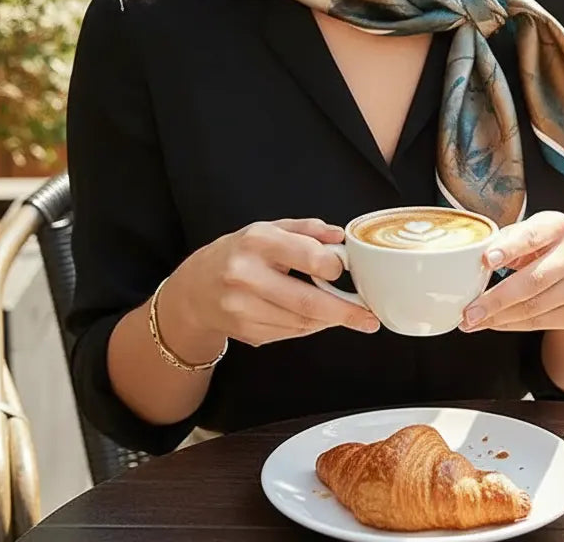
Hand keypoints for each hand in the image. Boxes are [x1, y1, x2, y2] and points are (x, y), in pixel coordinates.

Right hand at [165, 218, 380, 348]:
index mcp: (257, 242)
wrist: (193, 289)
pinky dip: (308, 327)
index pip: (307, 257)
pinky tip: (312, 318)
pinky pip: (289, 334)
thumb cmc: (238, 253)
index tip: (346, 271)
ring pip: (301, 323)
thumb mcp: (268, 229)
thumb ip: (307, 230)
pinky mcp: (245, 332)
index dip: (333, 268)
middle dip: (344, 312)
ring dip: (328, 320)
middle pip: (307, 302)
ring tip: (342, 313)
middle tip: (369, 317)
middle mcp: (245, 275)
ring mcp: (242, 309)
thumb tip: (340, 237)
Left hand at [459, 211, 563, 332]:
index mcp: (558, 227)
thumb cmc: (549, 249)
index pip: (532, 237)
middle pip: (532, 281)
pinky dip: (512, 325)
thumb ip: (508, 239)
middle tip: (468, 312)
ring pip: (534, 306)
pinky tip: (494, 324)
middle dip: (495, 299)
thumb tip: (477, 258)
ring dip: (498, 317)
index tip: (487, 260)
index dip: (509, 248)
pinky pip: (540, 322)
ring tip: (473, 321)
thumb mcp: (534, 232)